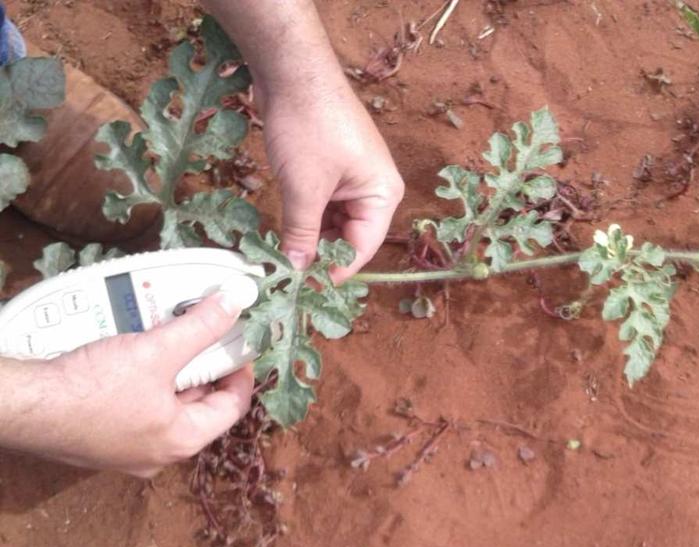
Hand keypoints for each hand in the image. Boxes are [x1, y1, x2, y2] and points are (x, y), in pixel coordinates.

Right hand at [12, 293, 253, 477]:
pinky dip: (139, 379)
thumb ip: (199, 327)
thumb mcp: (156, 351)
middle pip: (197, 405)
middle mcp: (157, 453)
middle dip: (199, 366)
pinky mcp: (99, 438)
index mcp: (182, 441)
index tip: (238, 347)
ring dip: (167, 370)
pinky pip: (133, 407)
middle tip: (201, 335)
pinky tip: (129, 352)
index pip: (232, 408)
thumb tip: (232, 305)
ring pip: (163, 404)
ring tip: (164, 336)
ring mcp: (126, 449)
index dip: (240, 373)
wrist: (24, 407)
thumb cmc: (89, 390)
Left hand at [258, 74, 404, 277]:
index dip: (334, 271)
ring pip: (332, 223)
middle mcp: (374, 190)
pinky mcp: (331, 169)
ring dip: (308, 238)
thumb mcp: (304, 187)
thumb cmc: (309, 125)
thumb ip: (302, 232)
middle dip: (320, 254)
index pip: (361, 248)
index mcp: (383, 195)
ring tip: (281, 256)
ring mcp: (352, 179)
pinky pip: (321, 205)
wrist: (292, 70)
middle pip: (349, 238)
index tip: (305, 290)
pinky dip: (303, 218)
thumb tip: (296, 270)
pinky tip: (282, 231)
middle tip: (288, 276)